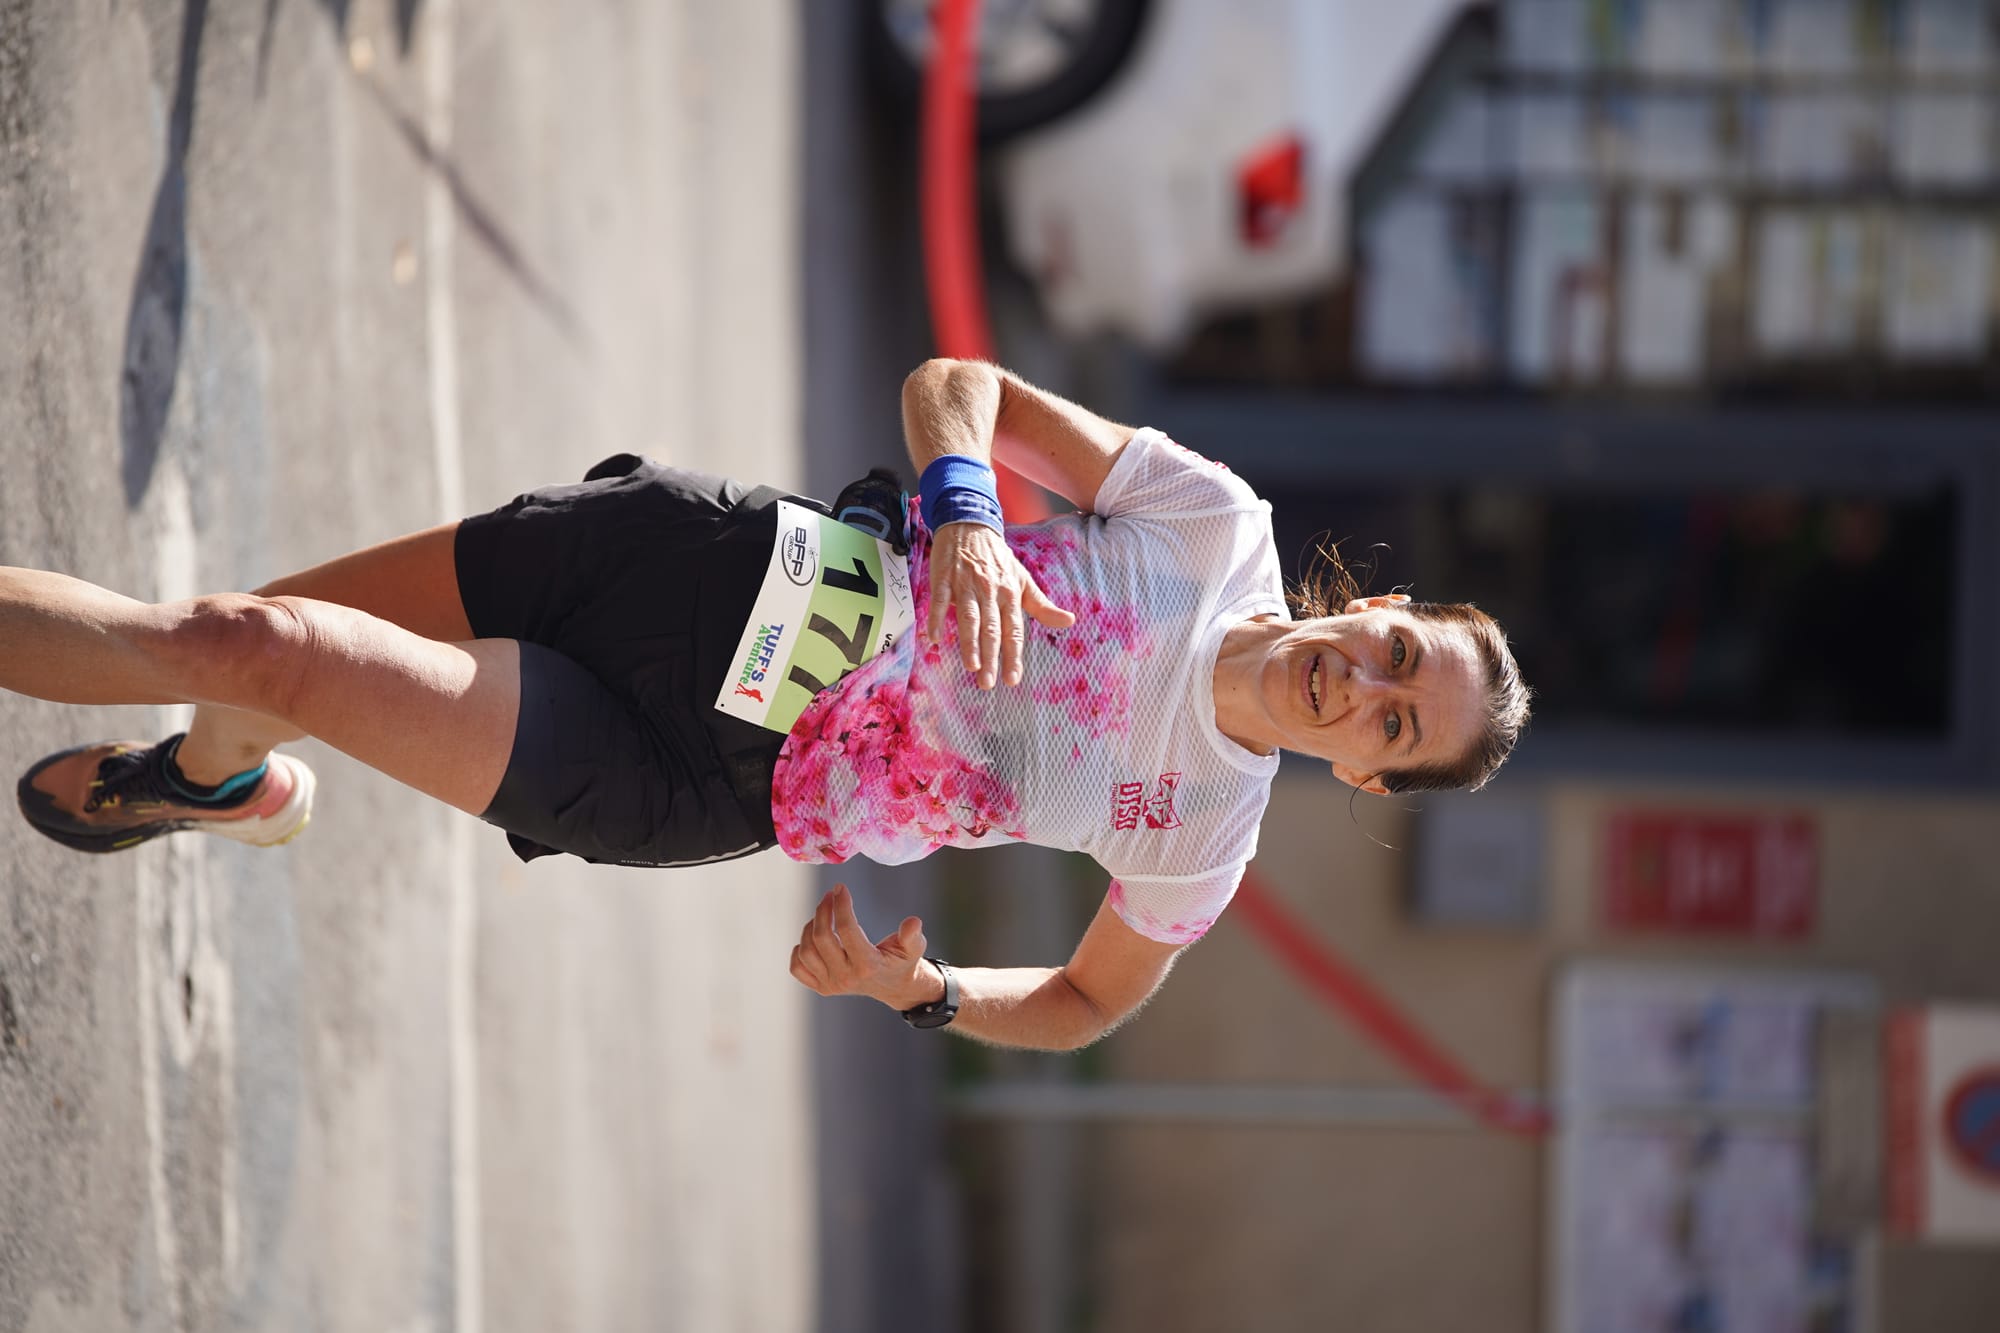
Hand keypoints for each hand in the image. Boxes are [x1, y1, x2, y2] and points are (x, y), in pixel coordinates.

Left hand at [789, 884, 939, 1009]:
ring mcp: (831, 985)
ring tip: (823, 913)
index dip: (842, 904)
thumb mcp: (914, 947)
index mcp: (868, 966)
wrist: (894, 986)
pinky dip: (800, 950)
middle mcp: (846, 978)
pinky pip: (797, 968)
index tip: (841, 888)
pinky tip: (813, 937)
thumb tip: (913, 922)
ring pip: (806, 951)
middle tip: (830, 895)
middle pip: (822, 938)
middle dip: (823, 910)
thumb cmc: (902, 960)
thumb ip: (913, 936)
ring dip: (811, 926)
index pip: (847, 930)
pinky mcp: (822, 988)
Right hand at [924, 522, 1074, 688]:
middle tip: (988, 683)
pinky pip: (940, 600)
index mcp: (1011, 594)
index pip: (1014, 631)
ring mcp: (966, 584)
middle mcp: (991, 591)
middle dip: (992, 657)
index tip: (1012, 680)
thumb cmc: (997, 559)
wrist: (970, 524)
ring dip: (970, 642)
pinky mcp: (944, 577)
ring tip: (972, 666)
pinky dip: (937, 618)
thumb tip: (1070, 622)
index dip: (1013, 656)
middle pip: (992, 629)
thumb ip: (1043, 606)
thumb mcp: (1023, 580)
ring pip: (970, 617)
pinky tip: (933, 638)